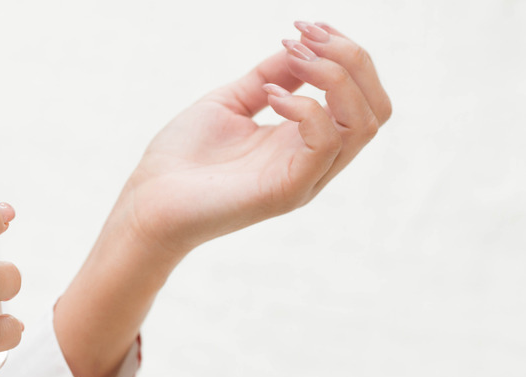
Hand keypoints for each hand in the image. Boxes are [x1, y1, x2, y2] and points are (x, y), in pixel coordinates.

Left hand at [119, 21, 391, 256]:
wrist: (149, 200)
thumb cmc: (182, 156)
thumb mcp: (231, 102)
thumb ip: (271, 77)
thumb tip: (300, 48)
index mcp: (304, 140)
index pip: (360, 97)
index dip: (346, 54)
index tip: (305, 27)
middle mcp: (313, 160)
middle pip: (376, 109)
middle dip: (351, 59)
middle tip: (305, 37)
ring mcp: (305, 178)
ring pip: (363, 124)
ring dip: (333, 76)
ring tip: (293, 59)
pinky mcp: (288, 191)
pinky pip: (326, 143)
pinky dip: (305, 107)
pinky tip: (270, 97)